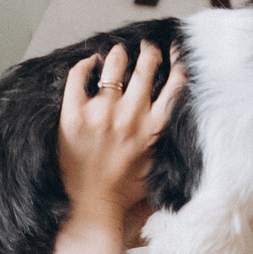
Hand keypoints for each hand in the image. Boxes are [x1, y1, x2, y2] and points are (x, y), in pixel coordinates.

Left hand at [58, 40, 186, 246]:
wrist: (90, 205)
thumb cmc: (123, 190)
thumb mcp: (156, 164)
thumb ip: (165, 140)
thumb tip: (174, 119)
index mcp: (153, 128)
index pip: (174, 86)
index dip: (178, 64)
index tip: (177, 53)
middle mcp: (130, 116)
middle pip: (146, 68)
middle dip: (148, 53)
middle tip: (147, 48)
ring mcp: (101, 113)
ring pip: (114, 67)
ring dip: (119, 55)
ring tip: (119, 52)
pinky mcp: (73, 114)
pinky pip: (78, 76)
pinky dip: (85, 64)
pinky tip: (90, 62)